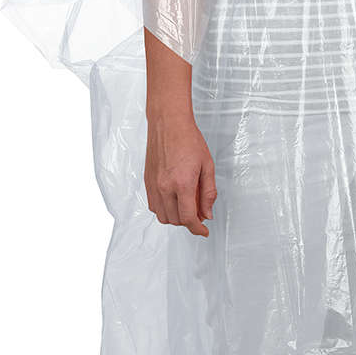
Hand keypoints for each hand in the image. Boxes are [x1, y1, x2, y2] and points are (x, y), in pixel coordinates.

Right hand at [144, 108, 216, 236]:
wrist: (168, 124)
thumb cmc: (189, 140)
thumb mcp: (208, 166)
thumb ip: (208, 193)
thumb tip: (207, 213)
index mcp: (182, 183)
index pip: (188, 218)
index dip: (197, 229)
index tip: (203, 231)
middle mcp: (164, 187)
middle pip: (175, 220)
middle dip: (189, 221)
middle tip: (199, 211)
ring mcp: (153, 185)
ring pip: (163, 216)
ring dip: (175, 217)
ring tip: (186, 204)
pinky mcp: (147, 182)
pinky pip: (153, 206)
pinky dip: (164, 209)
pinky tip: (174, 199)